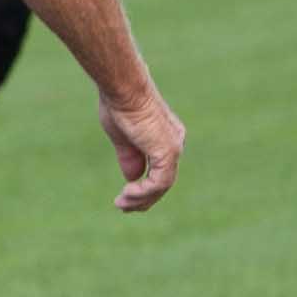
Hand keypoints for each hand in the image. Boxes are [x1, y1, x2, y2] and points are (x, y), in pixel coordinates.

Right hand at [103, 90, 185, 211]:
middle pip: (163, 181)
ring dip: (140, 198)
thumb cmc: (120, 105)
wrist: (124, 89)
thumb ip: (129, 157)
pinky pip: (159, 182)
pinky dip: (143, 192)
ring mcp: (173, 148)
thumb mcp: (123, 137)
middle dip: (143, 198)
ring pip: (162, 185)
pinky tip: (127, 193)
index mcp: (166, 138)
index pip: (160, 170)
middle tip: (123, 207)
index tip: (124, 195)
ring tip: (121, 204)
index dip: (144, 187)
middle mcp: (175, 143)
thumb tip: (132, 178)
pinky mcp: (167, 153)